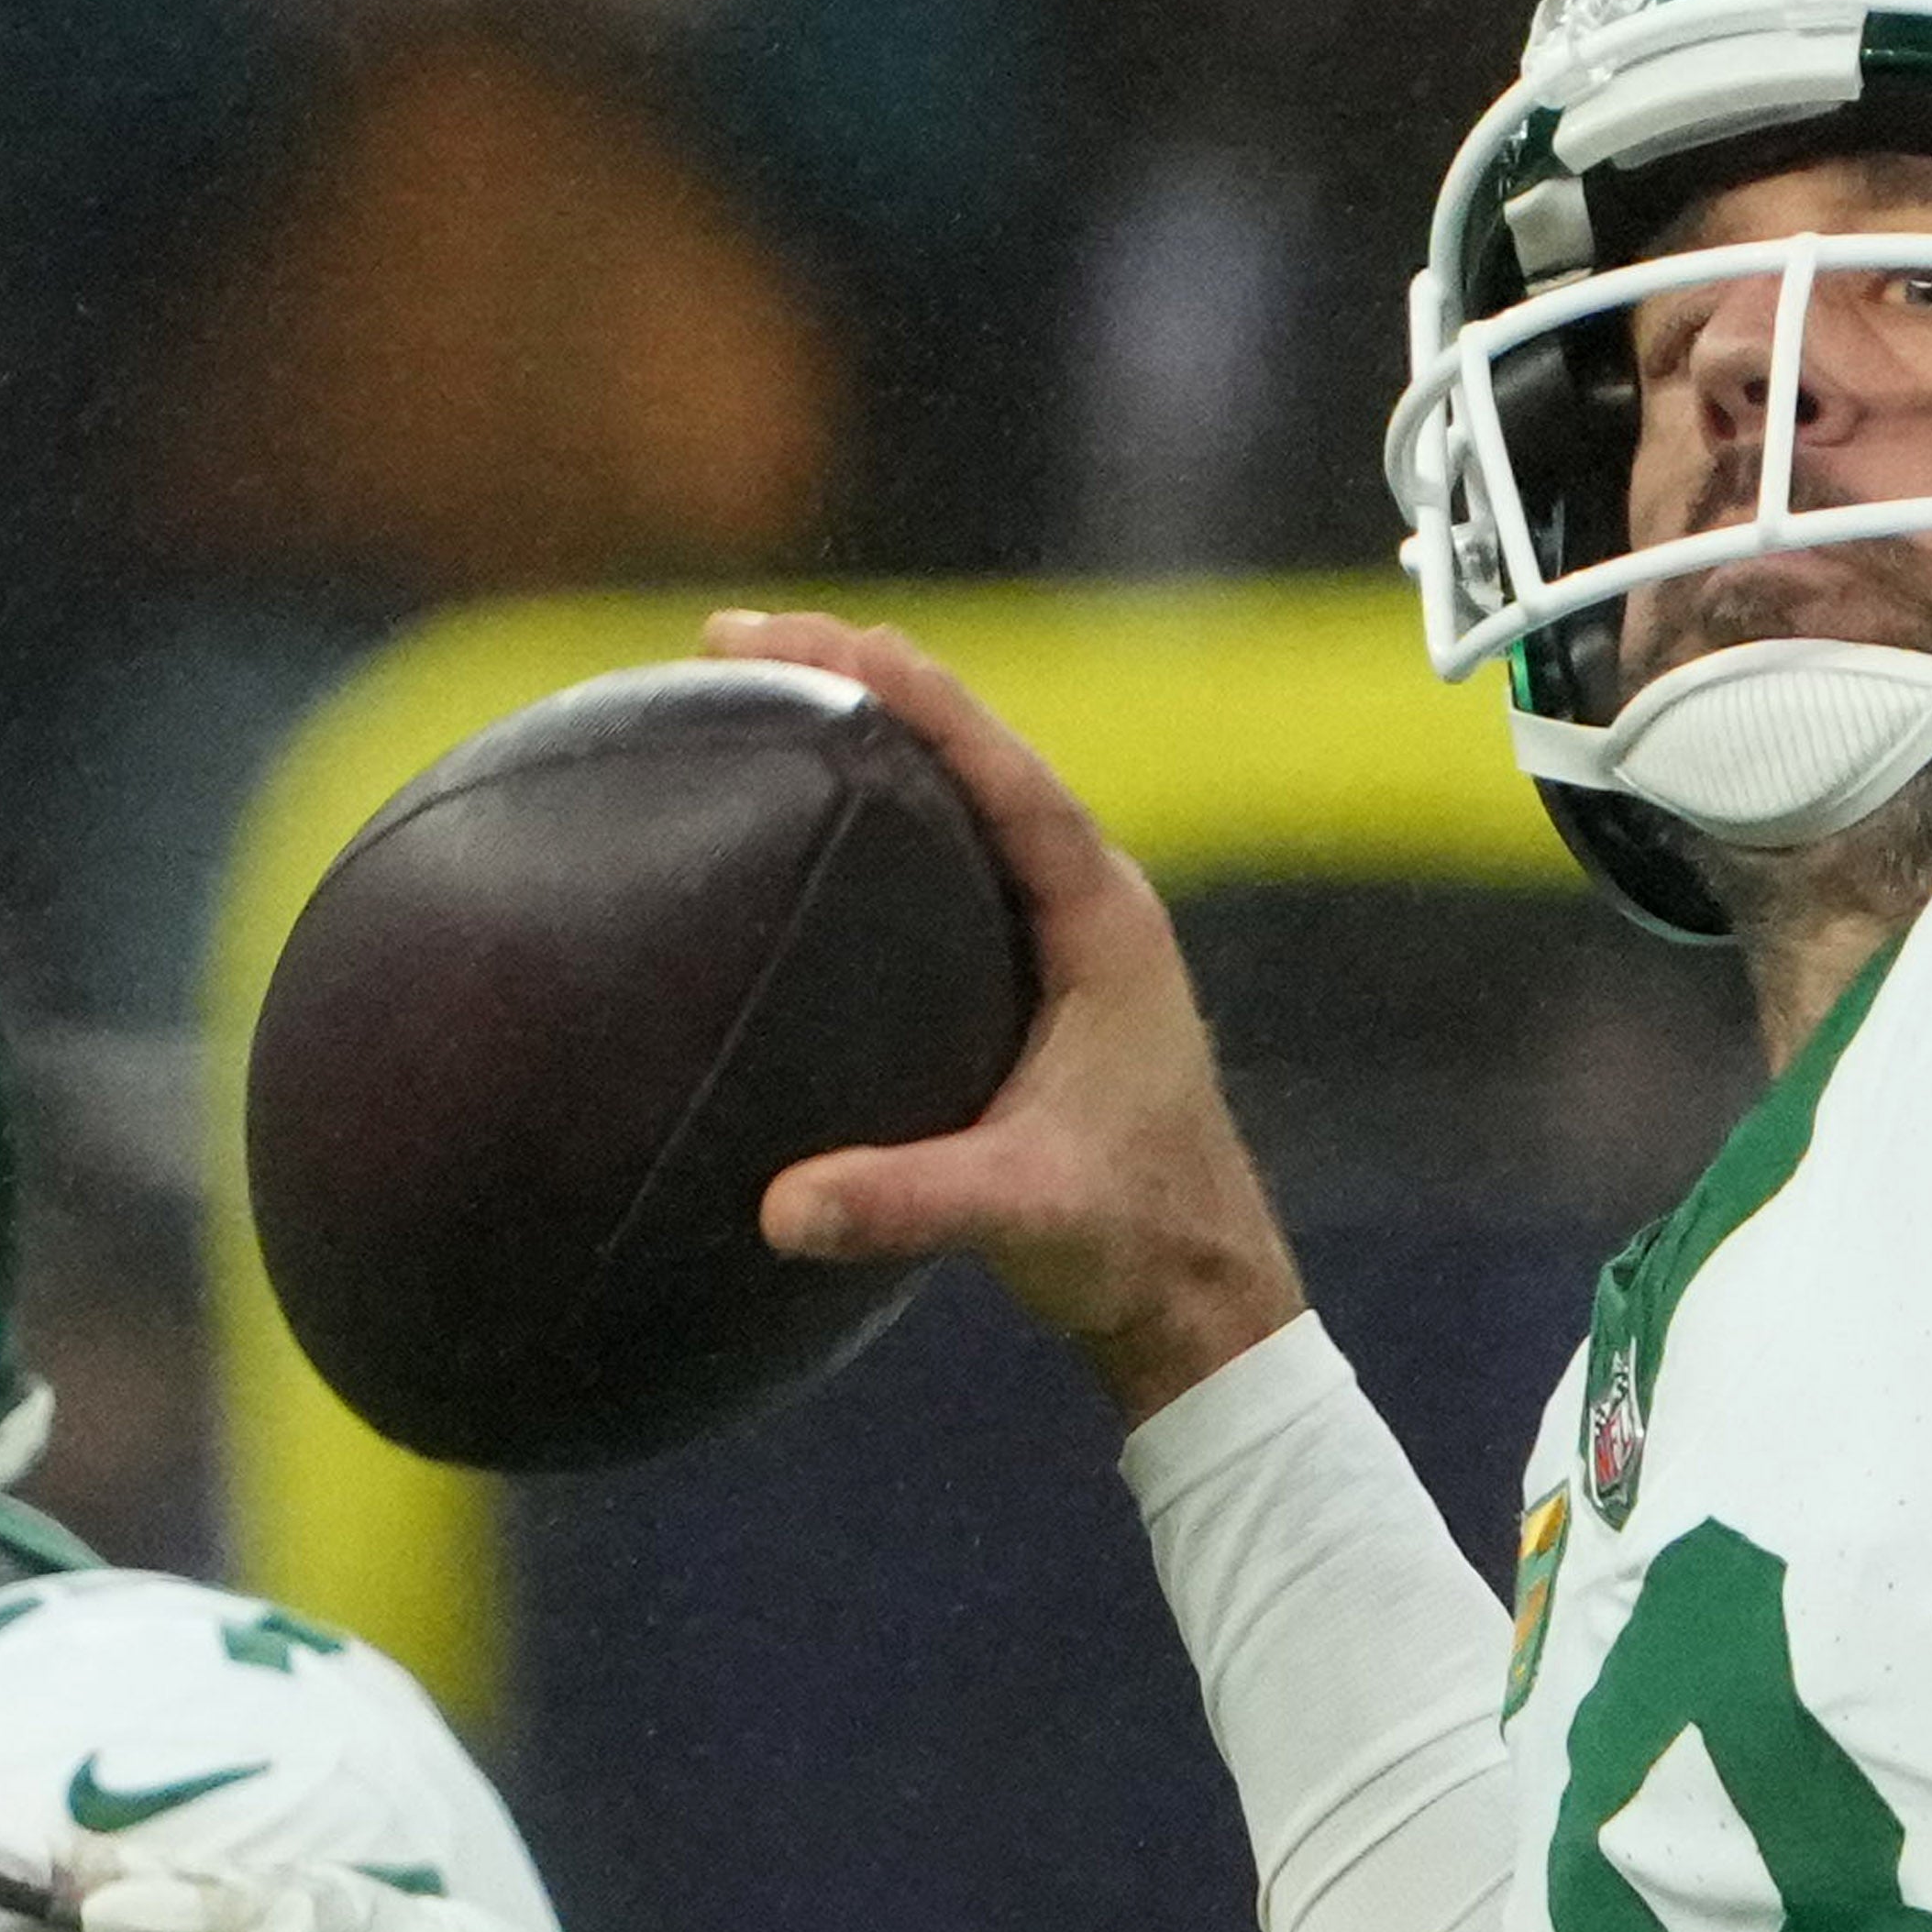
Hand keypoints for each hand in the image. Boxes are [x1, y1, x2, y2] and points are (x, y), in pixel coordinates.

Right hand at [724, 608, 1305, 1415]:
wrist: (1199, 1293)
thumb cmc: (1135, 1242)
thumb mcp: (1025, 1216)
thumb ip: (909, 1205)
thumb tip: (781, 1209)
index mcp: (1102, 921)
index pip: (999, 770)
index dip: (904, 692)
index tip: (799, 640)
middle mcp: (1088, 901)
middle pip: (969, 750)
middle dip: (858, 679)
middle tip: (733, 638)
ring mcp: (1061, 928)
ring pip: (959, 790)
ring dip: (864, 731)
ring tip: (749, 682)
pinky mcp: (1031, 967)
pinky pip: (945, 852)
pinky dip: (874, 809)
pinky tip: (794, 810)